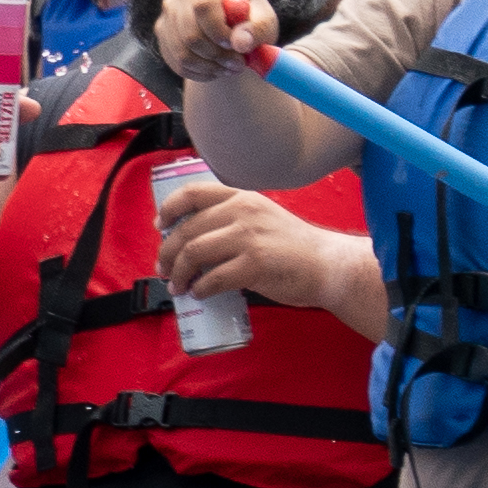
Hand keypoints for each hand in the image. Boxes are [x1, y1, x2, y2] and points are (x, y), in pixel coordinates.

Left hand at [151, 173, 309, 302]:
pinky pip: (213, 278)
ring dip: (179, 274)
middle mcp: (243, 211)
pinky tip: (199, 294)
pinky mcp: (255, 264)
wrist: (327, 265)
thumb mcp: (260, 218)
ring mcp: (249, 237)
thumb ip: (230, 220)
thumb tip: (189, 241)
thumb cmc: (291, 246)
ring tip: (178, 286)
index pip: (192, 193)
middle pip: (187, 231)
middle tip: (164, 270)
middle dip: (168, 254)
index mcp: (241, 197)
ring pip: (194, 253)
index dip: (169, 209)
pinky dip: (200, 289)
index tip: (161, 227)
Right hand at [152, 0, 281, 83]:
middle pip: (190, 32)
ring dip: (210, 67)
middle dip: (217, 55)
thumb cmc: (252, 20)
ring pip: (182, 51)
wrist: (233, 29)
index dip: (217, 30)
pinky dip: (199, 72)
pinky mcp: (162, 31)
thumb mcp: (265, 21)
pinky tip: (215, 68)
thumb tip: (240, 43)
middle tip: (239, 65)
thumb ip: (257, 29)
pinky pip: (176, 62)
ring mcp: (170, 11)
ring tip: (230, 67)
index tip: (235, 46)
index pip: (204, 5)